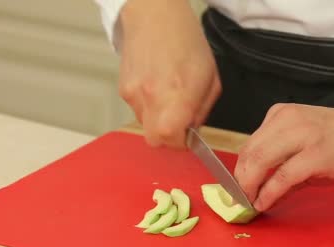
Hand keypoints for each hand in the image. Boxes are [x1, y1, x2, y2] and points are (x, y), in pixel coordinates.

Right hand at [117, 0, 220, 147]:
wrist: (154, 16)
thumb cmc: (186, 41)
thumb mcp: (210, 78)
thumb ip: (202, 110)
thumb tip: (193, 129)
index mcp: (178, 97)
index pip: (172, 140)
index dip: (182, 142)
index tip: (188, 134)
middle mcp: (152, 99)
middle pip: (155, 140)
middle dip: (168, 137)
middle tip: (178, 121)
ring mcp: (134, 95)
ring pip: (145, 125)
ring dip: (157, 118)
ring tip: (167, 93)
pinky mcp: (123, 89)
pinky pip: (136, 109)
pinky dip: (147, 105)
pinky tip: (155, 84)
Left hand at [234, 96, 333, 210]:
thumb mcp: (307, 147)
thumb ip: (282, 166)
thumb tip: (261, 192)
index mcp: (281, 116)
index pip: (249, 146)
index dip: (238, 172)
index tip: (235, 191)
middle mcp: (287, 120)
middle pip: (248, 154)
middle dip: (239, 182)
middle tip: (238, 201)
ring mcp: (302, 135)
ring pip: (259, 162)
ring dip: (249, 188)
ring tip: (249, 204)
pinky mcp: (316, 154)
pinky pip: (282, 176)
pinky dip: (269, 192)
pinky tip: (265, 202)